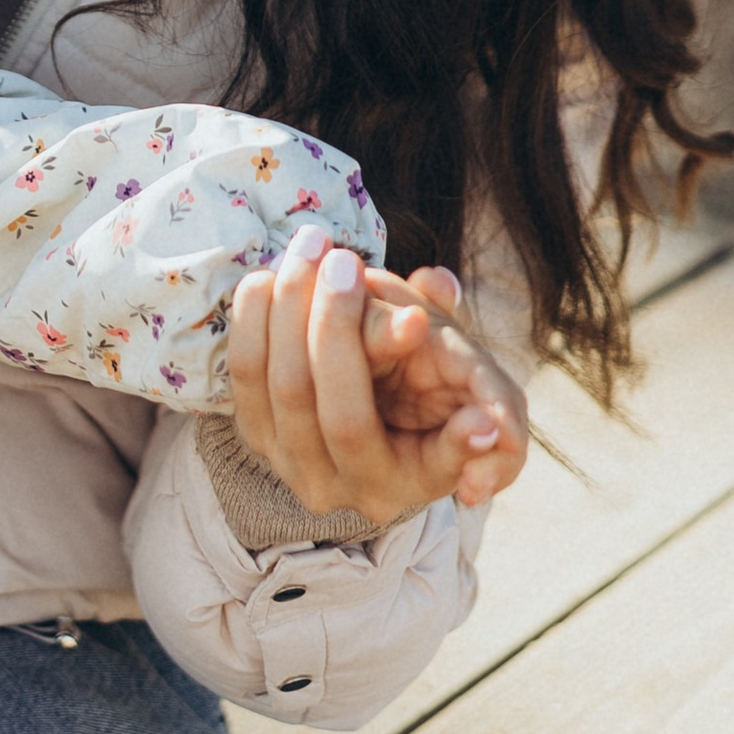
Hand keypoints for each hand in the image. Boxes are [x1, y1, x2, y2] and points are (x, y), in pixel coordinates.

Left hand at [227, 231, 529, 528]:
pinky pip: (242, 370)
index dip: (379, 383)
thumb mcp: (478, 402)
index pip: (355, 429)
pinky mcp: (255, 432)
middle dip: (327, 318)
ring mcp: (283, 461)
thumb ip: (491, 406)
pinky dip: (254, 317)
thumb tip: (490, 425)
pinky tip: (272, 273)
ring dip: (287, 303)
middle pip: (302, 394)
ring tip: (313, 246)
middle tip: (346, 257)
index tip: (417, 319)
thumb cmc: (449, 404)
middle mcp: (326, 484)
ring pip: (269, 376)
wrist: (392, 426)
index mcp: (386, 487)